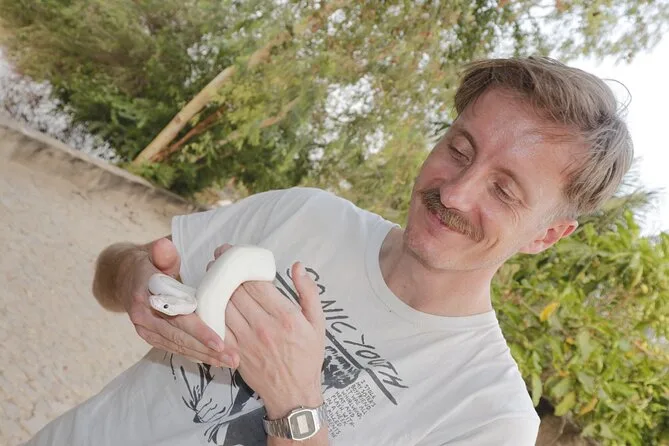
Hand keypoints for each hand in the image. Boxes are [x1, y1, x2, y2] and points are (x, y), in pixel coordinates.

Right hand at [125, 237, 233, 366]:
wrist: (124, 278)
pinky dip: (195, 354)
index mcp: (145, 297)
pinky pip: (175, 347)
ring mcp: (146, 330)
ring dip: (205, 356)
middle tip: (233, 358)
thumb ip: (162, 253)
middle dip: (207, 350)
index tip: (219, 341)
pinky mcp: (151, 336)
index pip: (176, 317)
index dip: (198, 331)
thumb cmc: (149, 264)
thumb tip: (163, 246)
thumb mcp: (154, 254)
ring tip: (230, 362)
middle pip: (179, 337)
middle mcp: (143, 317)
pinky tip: (214, 359)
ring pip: (179, 346)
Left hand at [215, 244, 325, 418]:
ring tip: (211, 277)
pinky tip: (207, 302)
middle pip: (235, 292)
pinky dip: (210, 313)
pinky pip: (217, 328)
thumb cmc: (308, 356)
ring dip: (214, 289)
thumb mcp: (318, 323)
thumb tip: (297, 266)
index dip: (239, 264)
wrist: (293, 393)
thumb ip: (308, 292)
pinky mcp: (234, 352)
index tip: (231, 253)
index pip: (255, 283)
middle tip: (217, 261)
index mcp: (284, 316)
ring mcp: (246, 341)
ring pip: (222, 307)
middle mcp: (263, 326)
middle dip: (223, 272)